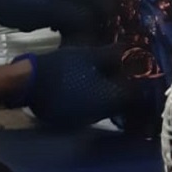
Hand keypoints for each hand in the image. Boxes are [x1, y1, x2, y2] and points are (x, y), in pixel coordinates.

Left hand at [0, 0, 111, 45]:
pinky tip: (75, 39)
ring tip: (95, 42)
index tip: (116, 29)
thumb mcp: (46, 11)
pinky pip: (74, 15)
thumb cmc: (19, 3)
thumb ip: (71, 16)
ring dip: (91, 24)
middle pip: (96, 2)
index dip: (111, 11)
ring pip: (85, 9)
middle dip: (104, 19)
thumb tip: (92, 27)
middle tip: (109, 39)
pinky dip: (78, 26)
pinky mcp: (54, 6)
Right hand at [8, 46, 132, 129]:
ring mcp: (88, 119)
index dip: (141, 81)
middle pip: (124, 102)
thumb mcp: (89, 55)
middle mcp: (104, 113)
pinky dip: (97, 98)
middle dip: (126, 87)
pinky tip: (92, 85)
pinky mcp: (75, 120)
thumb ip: (113, 54)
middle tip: (126, 69)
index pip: (137, 94)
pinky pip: (94, 109)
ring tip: (109, 75)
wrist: (29, 85)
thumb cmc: (61, 67)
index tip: (142, 69)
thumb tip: (132, 51)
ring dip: (112, 92)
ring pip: (109, 106)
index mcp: (111, 98)